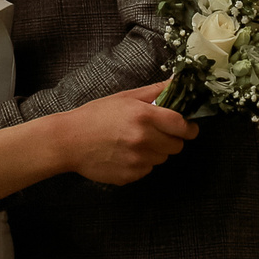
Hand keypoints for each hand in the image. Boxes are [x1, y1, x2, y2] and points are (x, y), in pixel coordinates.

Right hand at [58, 81, 195, 185]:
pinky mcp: (130, 175)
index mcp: (144, 116)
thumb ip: (154, 91)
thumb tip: (176, 82)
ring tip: (133, 142)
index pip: (182, 126)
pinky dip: (141, 163)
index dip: (189, 127)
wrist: (69, 141)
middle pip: (177, 146)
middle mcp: (144, 139)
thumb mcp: (125, 97)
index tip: (188, 127)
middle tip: (153, 132)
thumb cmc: (95, 116)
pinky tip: (123, 153)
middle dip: (170, 139)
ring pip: (162, 159)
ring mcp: (137, 160)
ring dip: (155, 151)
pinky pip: (147, 170)